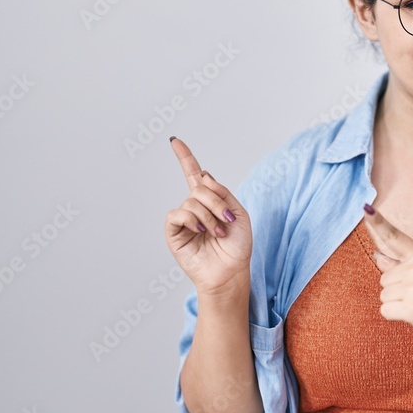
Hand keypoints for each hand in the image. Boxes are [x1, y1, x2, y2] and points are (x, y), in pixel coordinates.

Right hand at [164, 137, 252, 296]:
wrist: (232, 271)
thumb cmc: (237, 246)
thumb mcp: (238, 213)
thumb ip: (222, 192)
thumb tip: (203, 175)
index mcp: (210, 201)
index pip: (194, 174)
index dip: (185, 157)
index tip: (175, 141)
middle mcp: (194, 207)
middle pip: (199, 187)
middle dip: (216, 202)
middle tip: (226, 221)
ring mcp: (183, 220)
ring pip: (191, 201)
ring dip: (209, 216)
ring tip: (217, 233)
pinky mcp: (174, 233)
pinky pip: (177, 214)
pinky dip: (192, 220)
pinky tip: (201, 231)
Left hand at [363, 204, 412, 348]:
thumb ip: (403, 265)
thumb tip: (378, 256)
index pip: (396, 236)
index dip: (378, 223)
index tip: (365, 208)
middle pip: (384, 278)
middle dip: (397, 290)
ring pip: (384, 296)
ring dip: (398, 303)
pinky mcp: (412, 308)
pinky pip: (386, 311)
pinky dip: (397, 315)